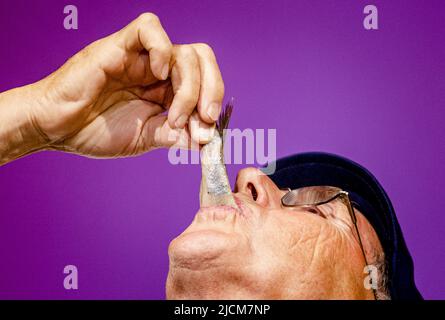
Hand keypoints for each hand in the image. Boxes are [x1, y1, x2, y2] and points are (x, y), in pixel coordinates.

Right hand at [29, 13, 223, 157]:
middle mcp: (158, 70)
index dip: (213, 103)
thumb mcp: (146, 138)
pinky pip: (149, 28)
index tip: (207, 132)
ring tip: (174, 115)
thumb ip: (176, 136)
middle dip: (211, 89)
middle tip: (204, 118)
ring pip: (184, 51)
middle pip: (202, 60)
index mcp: (167, 89)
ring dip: (189, 85)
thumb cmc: (96, 132)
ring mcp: (141, 57)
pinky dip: (162, 49)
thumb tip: (207, 139)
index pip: (205, 81)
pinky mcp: (119, 46)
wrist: (58, 129)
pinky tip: (158, 75)